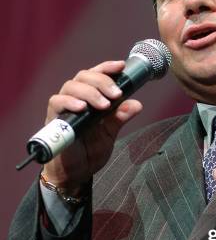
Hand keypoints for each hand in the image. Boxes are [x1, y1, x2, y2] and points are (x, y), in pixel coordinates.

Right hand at [41, 60, 142, 191]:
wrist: (76, 173)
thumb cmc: (90, 150)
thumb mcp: (110, 133)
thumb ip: (120, 118)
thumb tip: (137, 104)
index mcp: (91, 98)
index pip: (97, 75)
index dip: (108, 68)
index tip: (121, 66)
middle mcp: (76, 98)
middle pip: (85, 76)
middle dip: (102, 81)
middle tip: (117, 94)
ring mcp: (64, 107)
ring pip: (71, 86)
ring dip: (90, 92)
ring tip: (104, 104)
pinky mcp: (54, 119)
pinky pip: (57, 103)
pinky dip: (69, 102)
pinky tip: (82, 107)